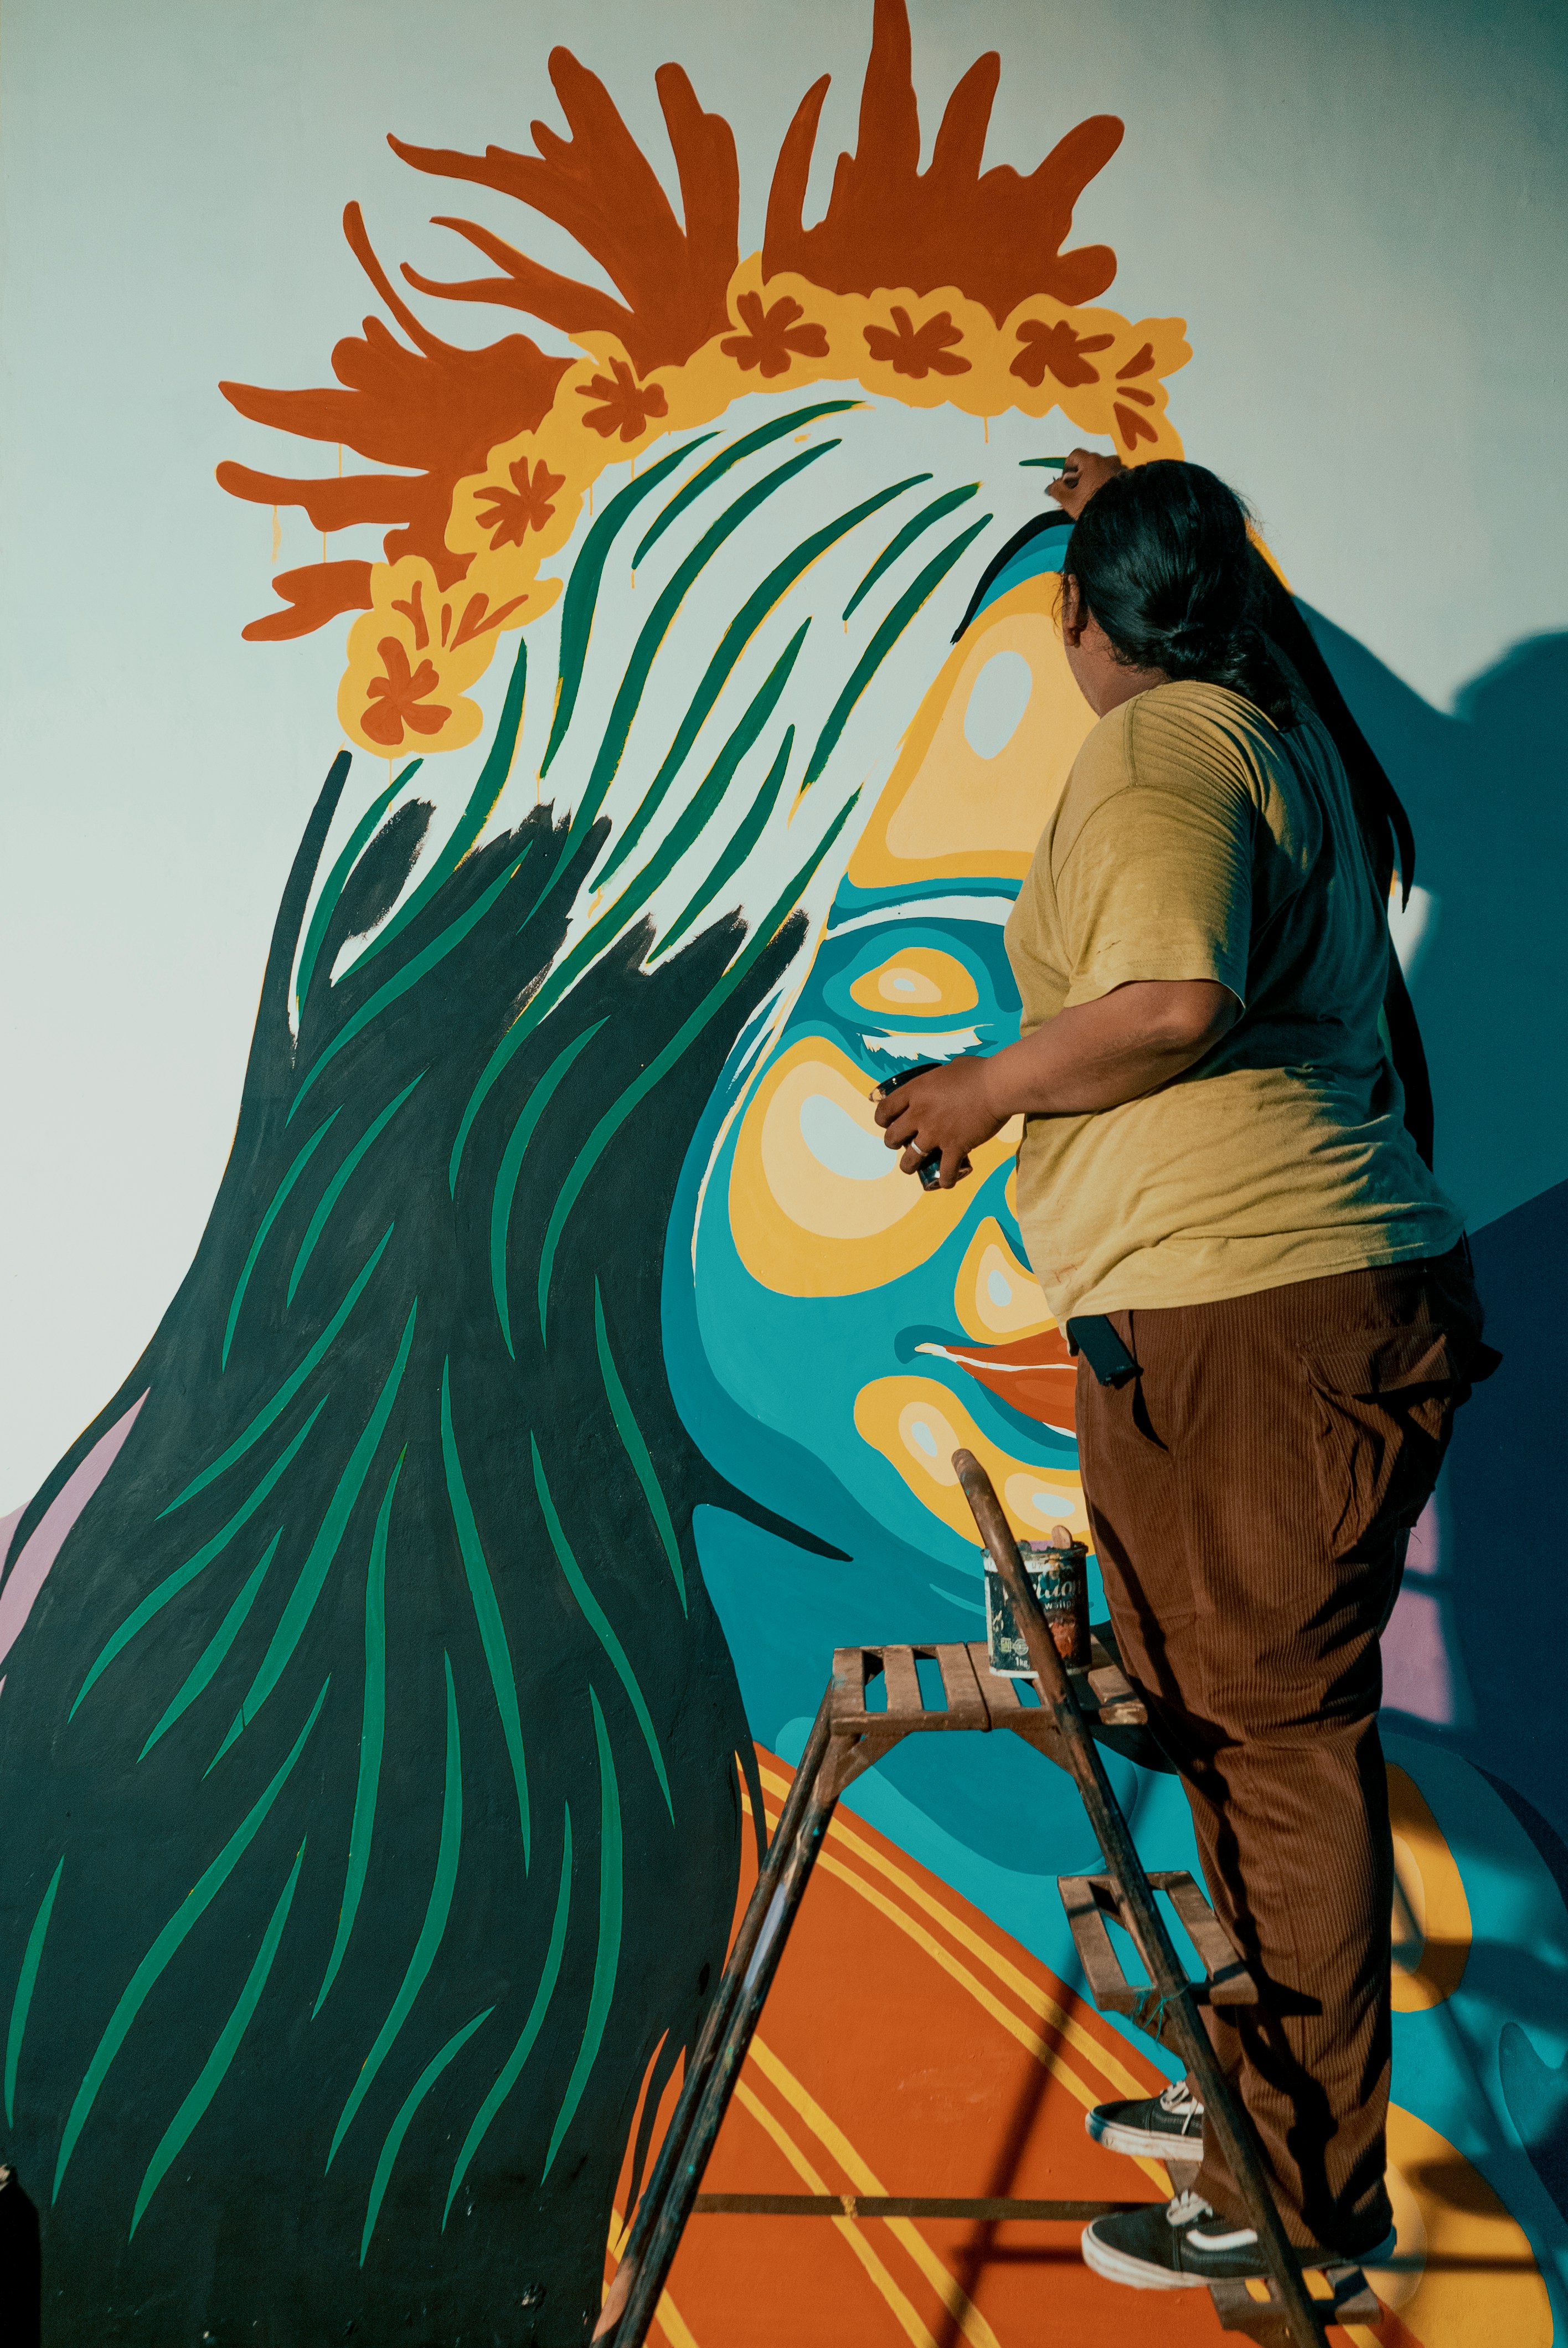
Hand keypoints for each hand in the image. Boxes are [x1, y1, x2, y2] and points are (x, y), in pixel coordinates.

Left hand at [871, 1058, 1004, 1187]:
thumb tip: (944, 1078)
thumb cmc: (978, 1072)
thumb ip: (940, 1078)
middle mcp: (919, 1114)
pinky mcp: (954, 1147)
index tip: (886, 1123)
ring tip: (912, 1168)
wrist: (998, 1086)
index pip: (885, 1109)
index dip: (882, 1120)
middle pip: (891, 1136)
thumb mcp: (950, 1068)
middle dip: (892, 1143)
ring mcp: (935, 1133)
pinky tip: (946, 1182)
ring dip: (909, 1166)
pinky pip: (944, 1172)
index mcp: (916, 1091)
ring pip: (910, 1159)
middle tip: (899, 1144)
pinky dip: (944, 1180)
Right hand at [1047, 446, 1122, 519]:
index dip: (1067, 467)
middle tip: (1077, 492)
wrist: (1121, 519)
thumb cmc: (1097, 509)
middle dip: (1081, 476)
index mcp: (1092, 462)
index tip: (1066, 480)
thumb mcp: (1069, 501)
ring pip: (1103, 470)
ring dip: (1095, 480)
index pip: (1074, 455)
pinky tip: (1105, 499)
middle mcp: (1108, 461)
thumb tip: (1052, 486)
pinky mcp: (1129, 479)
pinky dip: (1108, 485)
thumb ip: (1057, 490)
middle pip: (1089, 463)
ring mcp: (1120, 469)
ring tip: (1092, 498)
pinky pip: (1114, 477)